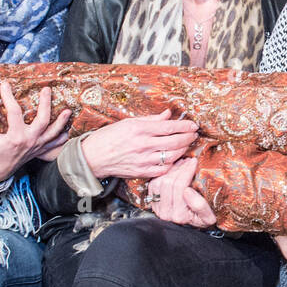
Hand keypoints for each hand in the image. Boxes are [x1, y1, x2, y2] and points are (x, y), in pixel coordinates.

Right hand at [0, 81, 71, 182]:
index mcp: (15, 136)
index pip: (14, 112)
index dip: (9, 97)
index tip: (5, 85)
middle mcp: (30, 140)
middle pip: (43, 120)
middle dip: (46, 104)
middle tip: (47, 90)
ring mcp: (37, 146)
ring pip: (54, 132)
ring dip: (62, 121)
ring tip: (68, 110)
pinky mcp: (40, 150)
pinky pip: (55, 144)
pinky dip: (62, 138)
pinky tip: (67, 130)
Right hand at [80, 111, 198, 179]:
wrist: (93, 157)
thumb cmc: (109, 137)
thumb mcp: (128, 122)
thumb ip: (150, 119)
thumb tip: (167, 114)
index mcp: (139, 130)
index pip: (169, 127)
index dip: (184, 126)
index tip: (193, 125)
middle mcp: (143, 145)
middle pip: (174, 142)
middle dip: (188, 137)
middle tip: (194, 134)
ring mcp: (143, 160)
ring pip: (172, 156)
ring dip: (183, 150)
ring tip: (186, 144)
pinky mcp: (142, 172)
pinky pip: (163, 169)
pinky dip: (172, 163)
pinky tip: (175, 158)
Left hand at [146, 158, 216, 227]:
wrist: (192, 225)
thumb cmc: (202, 220)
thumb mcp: (208, 217)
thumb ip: (200, 206)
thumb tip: (187, 191)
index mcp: (179, 216)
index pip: (179, 187)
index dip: (187, 171)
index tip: (195, 162)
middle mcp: (165, 213)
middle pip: (168, 183)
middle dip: (180, 168)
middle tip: (190, 160)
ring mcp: (157, 207)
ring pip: (159, 181)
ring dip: (171, 170)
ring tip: (183, 163)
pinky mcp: (153, 201)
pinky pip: (154, 183)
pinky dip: (164, 174)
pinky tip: (174, 169)